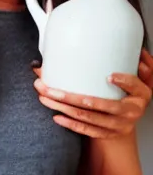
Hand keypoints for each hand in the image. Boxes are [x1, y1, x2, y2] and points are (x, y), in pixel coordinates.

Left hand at [32, 48, 152, 137]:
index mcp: (139, 94)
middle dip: (70, 97)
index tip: (109, 76)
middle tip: (49, 87)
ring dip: (63, 107)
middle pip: (99, 105)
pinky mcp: (106, 134)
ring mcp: (116, 125)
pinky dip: (70, 123)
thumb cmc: (129, 93)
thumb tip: (135, 49)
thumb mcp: (136, 78)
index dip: (124, 82)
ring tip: (44, 96)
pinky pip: (85, 130)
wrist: (128, 121)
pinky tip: (56, 115)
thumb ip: (136, 64)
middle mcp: (129, 111)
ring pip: (87, 117)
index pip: (134, 86)